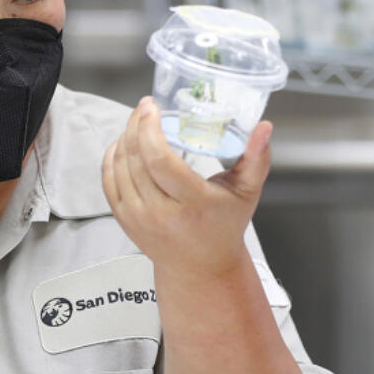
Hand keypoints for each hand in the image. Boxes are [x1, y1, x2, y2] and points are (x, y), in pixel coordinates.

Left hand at [102, 96, 272, 277]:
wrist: (201, 267)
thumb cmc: (225, 225)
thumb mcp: (247, 192)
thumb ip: (257, 157)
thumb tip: (265, 126)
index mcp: (192, 203)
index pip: (159, 161)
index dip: (150, 129)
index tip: (152, 107)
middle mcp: (160, 213)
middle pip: (136, 159)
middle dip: (136, 125)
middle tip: (145, 107)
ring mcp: (138, 218)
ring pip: (119, 168)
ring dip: (125, 137)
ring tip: (137, 121)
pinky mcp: (125, 220)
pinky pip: (109, 182)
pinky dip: (112, 158)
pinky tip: (122, 143)